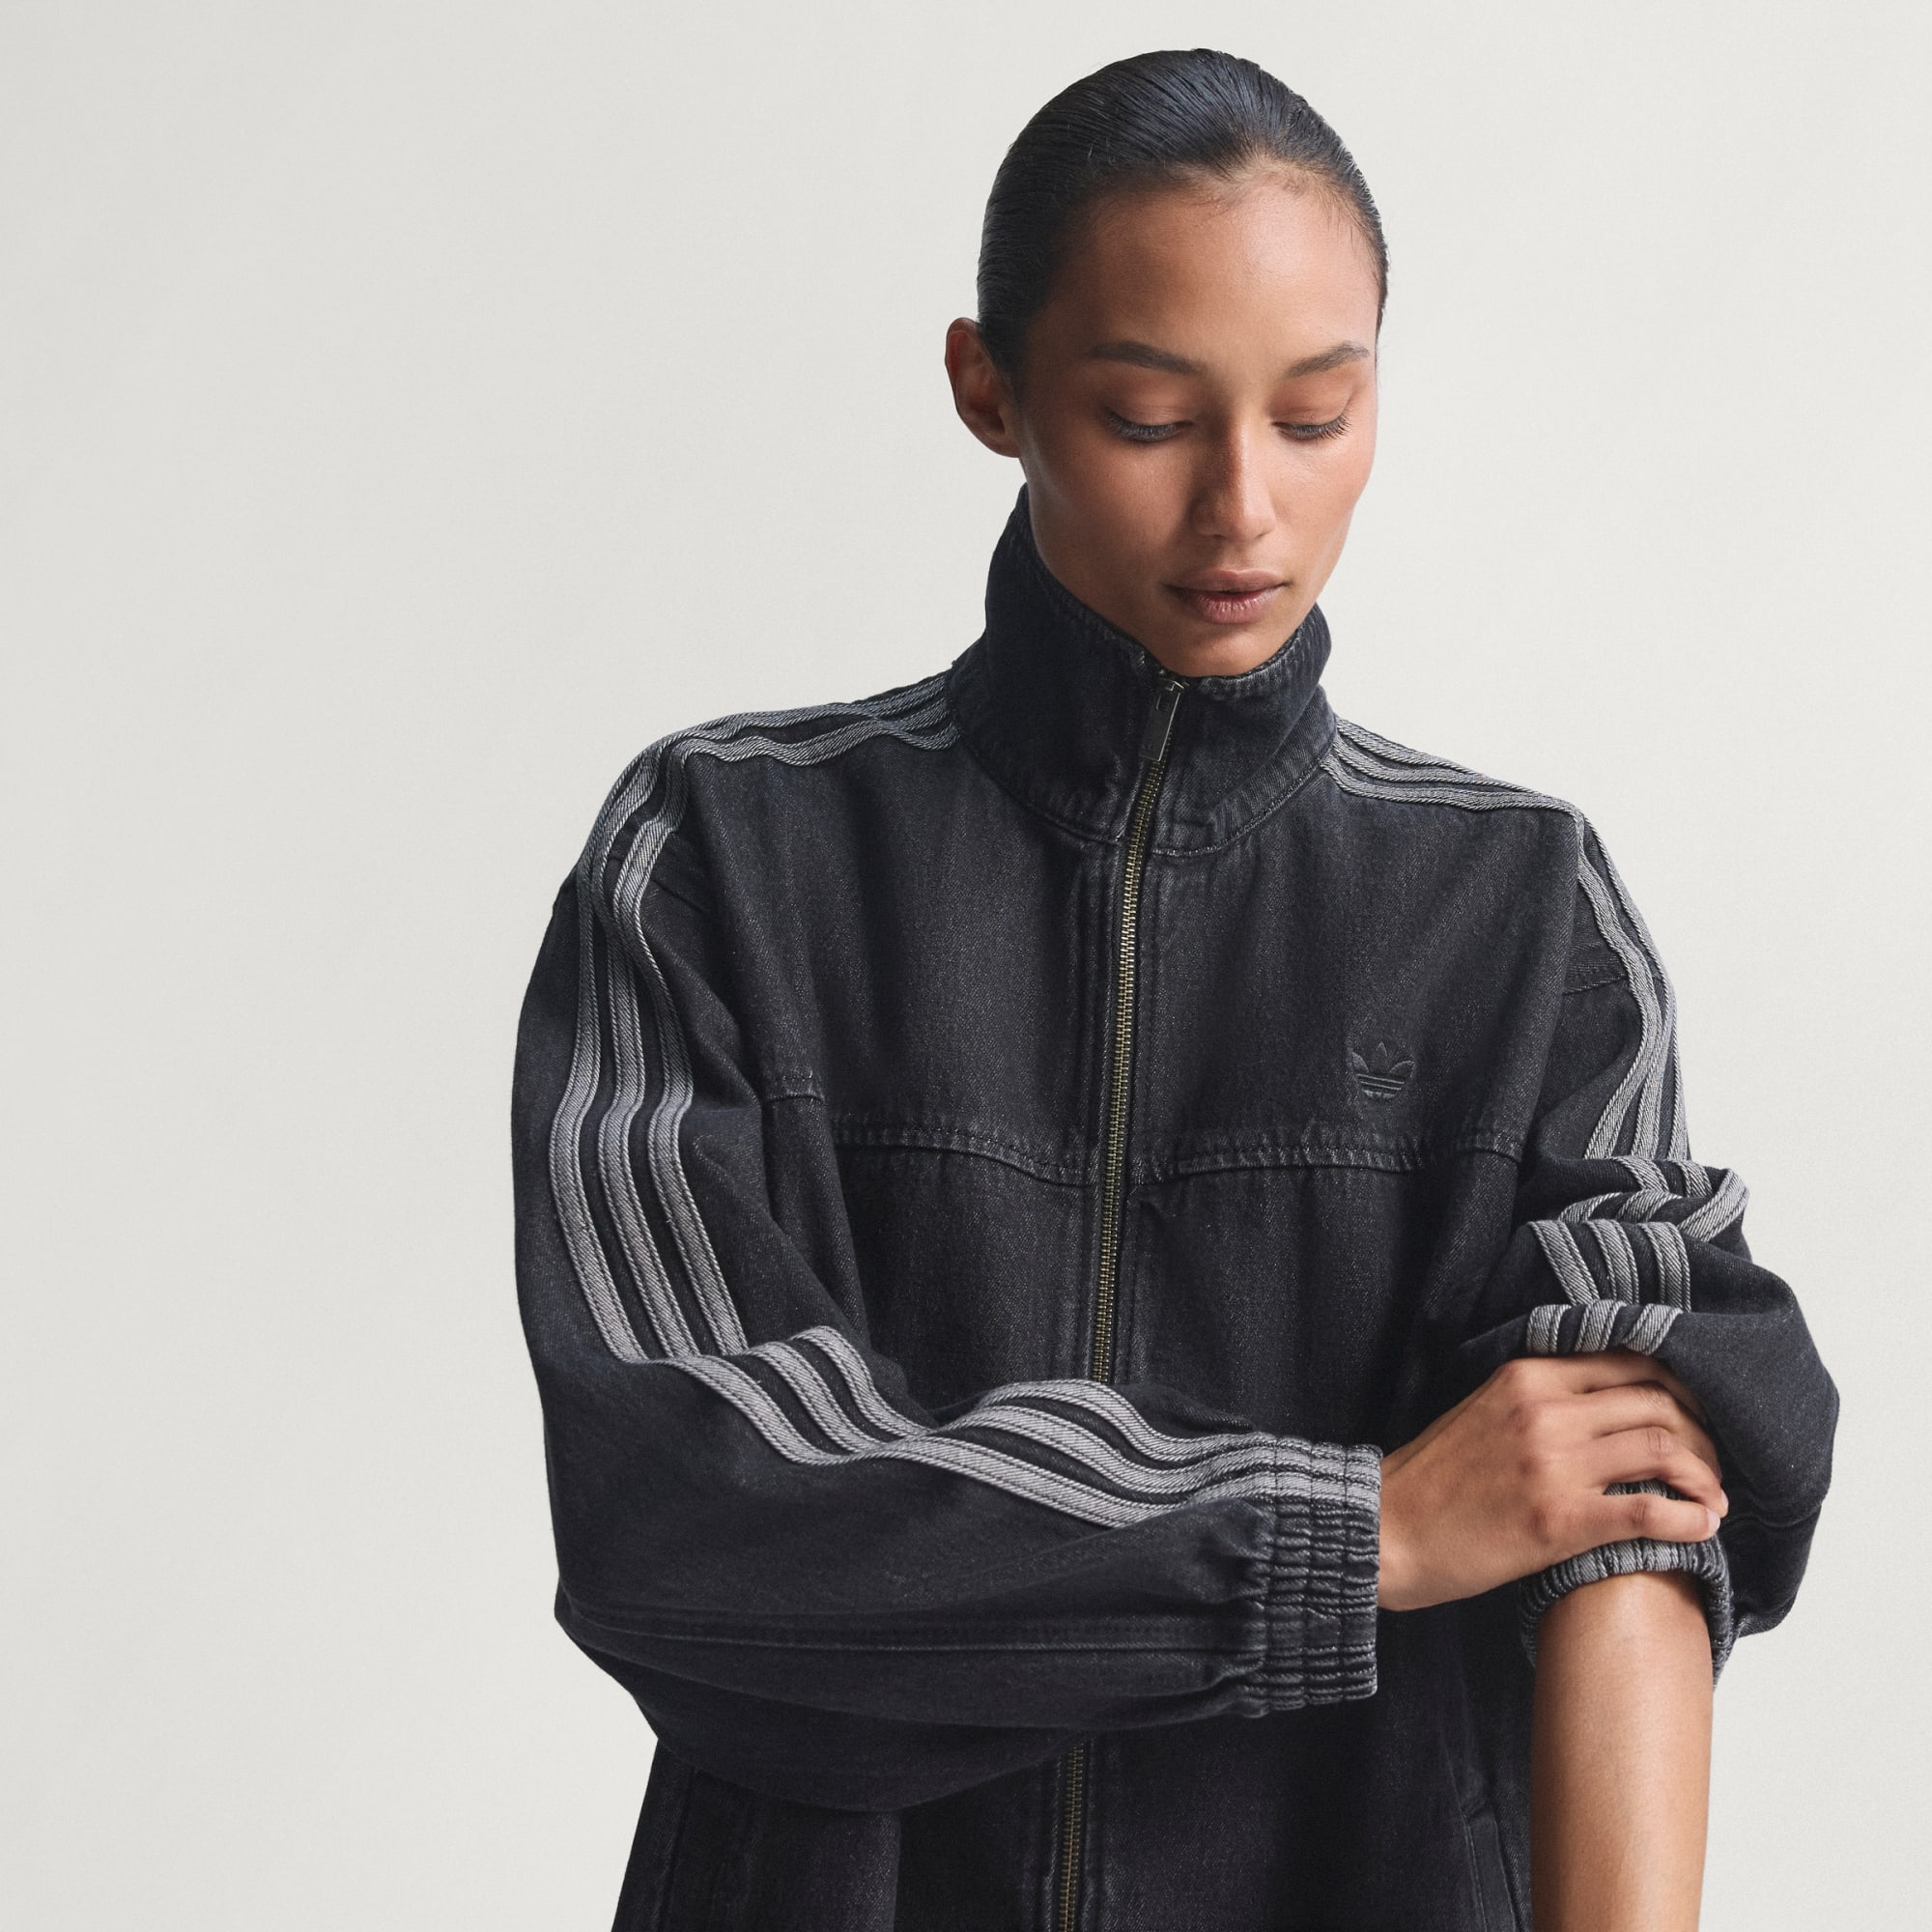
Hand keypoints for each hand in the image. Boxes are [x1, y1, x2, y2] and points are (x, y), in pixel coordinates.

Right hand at [1377, 1350, 1726, 1611]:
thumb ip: (1540, 1396)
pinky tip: (1704, 1529)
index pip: (1630, 1360)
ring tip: (1714, 1498)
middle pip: (1657, 1402)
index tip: (1696, 1414)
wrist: (1388, 1530)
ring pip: (1663, 1449)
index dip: (1681, 1387)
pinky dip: (1690, 1521)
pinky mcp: (1558, 1520)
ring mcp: (1553, 1463)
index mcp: (1526, 1374)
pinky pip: (1649, 1511)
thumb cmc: (1435, 1479)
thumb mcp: (1483, 1408)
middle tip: (1715, 1463)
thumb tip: (1606, 1403)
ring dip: (1705, 1476)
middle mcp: (1545, 1409)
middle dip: (1703, 1434)